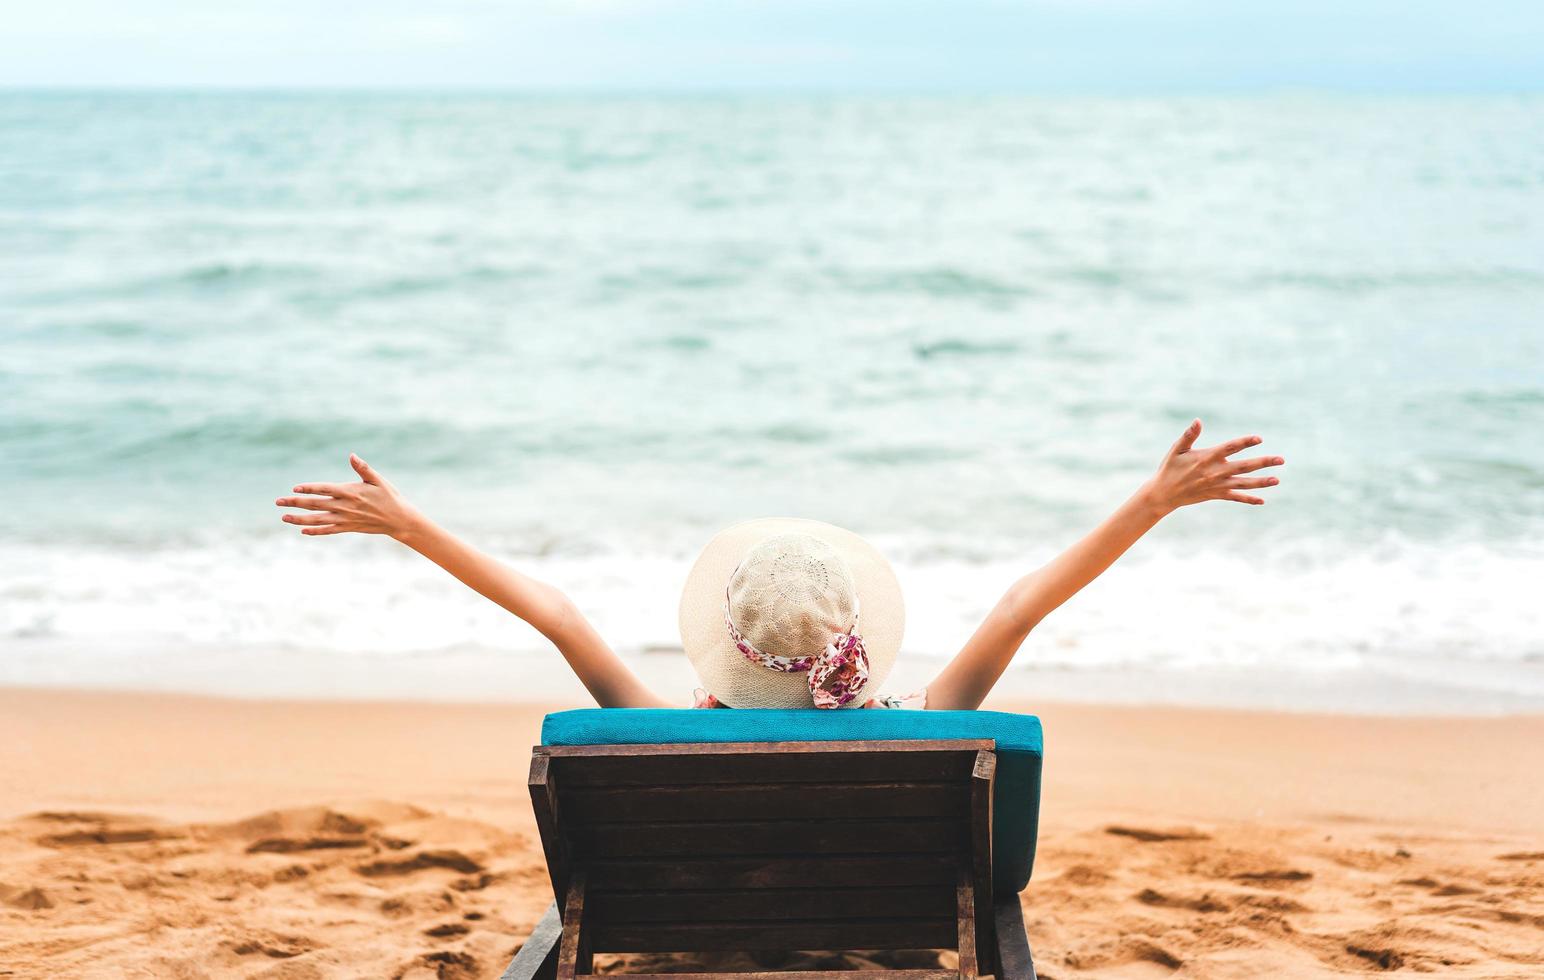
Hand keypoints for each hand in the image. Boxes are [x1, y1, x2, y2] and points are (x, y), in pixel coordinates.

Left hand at [275, 454, 423, 537]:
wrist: (399, 519)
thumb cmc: (389, 496)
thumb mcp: (378, 480)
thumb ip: (363, 468)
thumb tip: (351, 455)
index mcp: (351, 492)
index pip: (325, 489)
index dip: (309, 488)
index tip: (295, 488)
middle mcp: (345, 506)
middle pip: (315, 504)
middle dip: (295, 503)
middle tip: (278, 502)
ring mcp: (345, 519)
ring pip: (317, 519)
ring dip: (299, 519)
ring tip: (284, 517)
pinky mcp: (348, 528)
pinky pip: (328, 530)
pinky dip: (315, 531)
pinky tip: (303, 530)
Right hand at [1142, 419, 1283, 512]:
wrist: (1163, 494)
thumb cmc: (1170, 468)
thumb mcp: (1176, 450)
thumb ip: (1189, 436)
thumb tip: (1197, 421)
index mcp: (1206, 458)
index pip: (1230, 448)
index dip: (1244, 442)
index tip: (1259, 439)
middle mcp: (1215, 472)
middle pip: (1244, 466)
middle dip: (1263, 463)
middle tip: (1281, 460)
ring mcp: (1217, 485)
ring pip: (1244, 483)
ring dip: (1261, 482)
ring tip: (1277, 480)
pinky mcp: (1216, 495)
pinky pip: (1235, 497)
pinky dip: (1248, 499)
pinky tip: (1262, 500)